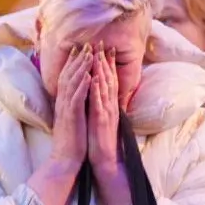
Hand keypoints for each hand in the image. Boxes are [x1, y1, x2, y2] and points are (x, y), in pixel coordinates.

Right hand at [49, 44, 91, 171]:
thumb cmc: (71, 141)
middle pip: (68, 75)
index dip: (73, 63)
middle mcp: (63, 103)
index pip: (67, 78)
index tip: (80, 50)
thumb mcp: (71, 120)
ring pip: (72, 83)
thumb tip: (76, 96)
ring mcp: (66, 109)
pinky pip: (76, 97)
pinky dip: (82, 85)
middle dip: (77, 59)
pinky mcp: (71, 117)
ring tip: (88, 53)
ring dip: (81, 67)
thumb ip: (72, 107)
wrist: (65, 159)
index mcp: (64, 103)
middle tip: (85, 44)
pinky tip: (88, 75)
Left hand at [86, 45, 121, 171]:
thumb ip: (102, 105)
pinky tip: (94, 78)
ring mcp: (107, 112)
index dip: (107, 64)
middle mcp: (110, 105)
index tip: (104, 48)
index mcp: (109, 105)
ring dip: (102, 70)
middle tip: (103, 43)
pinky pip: (98, 102)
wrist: (106, 160)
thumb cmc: (101, 141)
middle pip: (109, 79)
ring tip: (98, 54)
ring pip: (105, 87)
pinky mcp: (101, 121)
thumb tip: (98, 93)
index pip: (109, 80)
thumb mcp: (102, 119)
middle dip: (105, 60)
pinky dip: (96, 89)